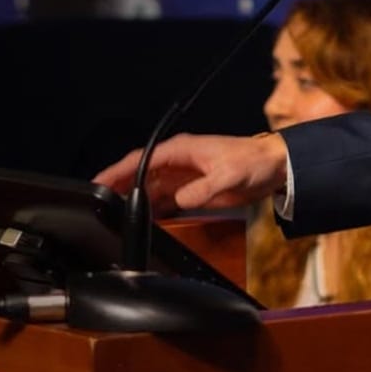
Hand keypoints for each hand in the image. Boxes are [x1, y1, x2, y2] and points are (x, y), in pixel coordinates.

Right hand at [93, 132, 287, 214]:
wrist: (273, 168)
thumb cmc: (253, 161)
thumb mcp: (228, 175)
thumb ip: (202, 188)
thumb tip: (179, 200)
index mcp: (182, 150)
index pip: (141, 159)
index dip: (117, 171)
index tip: (98, 182)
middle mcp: (178, 161)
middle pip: (139, 174)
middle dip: (117, 186)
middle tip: (97, 204)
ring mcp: (184, 176)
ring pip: (149, 188)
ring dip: (133, 200)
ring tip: (113, 214)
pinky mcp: (192, 190)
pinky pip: (164, 200)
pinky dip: (152, 209)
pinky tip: (142, 221)